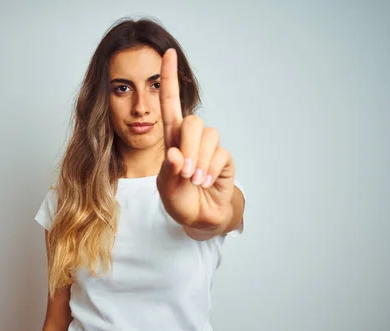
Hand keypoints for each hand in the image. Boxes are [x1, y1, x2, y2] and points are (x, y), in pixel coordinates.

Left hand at [156, 48, 235, 231]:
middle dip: (188, 147)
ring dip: (199, 161)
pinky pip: (219, 154)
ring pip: (207, 136)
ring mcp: (208, 147)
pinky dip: (210, 170)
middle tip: (185, 173)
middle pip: (192, 121)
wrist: (200, 217)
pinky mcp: (223, 158)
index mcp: (171, 139)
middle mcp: (191, 138)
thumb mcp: (166, 187)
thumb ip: (169, 171)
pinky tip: (205, 182)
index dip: (170, 79)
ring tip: (195, 180)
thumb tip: (175, 154)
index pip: (170, 104)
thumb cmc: (179, 199)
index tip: (168, 54)